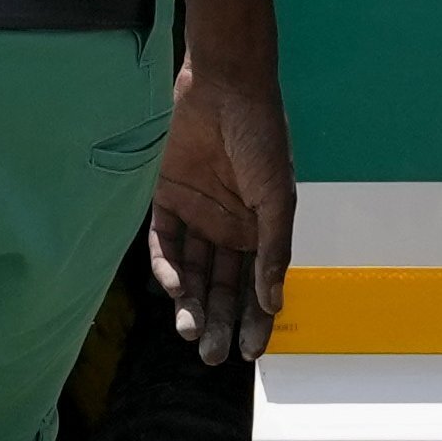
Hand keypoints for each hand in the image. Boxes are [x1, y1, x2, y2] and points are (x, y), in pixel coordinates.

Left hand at [146, 53, 296, 367]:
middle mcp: (227, 227)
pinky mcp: (165, 198)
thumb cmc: (262, 137)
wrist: (226, 86)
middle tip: (211, 355)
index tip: (251, 353)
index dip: (255, 320)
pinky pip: (164, 242)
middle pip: (221, 286)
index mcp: (259, 229)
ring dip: (191, 302)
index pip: (257, 285)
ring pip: (192, 271)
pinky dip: (167, 266)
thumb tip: (273, 301)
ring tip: (189, 331)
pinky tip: (173, 286)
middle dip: (219, 321)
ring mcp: (196, 214)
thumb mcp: (277, 197)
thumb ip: (273, 249)